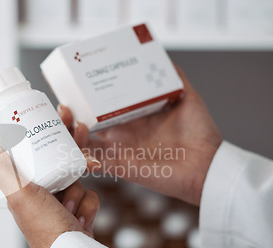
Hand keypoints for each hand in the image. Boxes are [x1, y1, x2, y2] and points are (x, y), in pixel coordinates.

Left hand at [0, 145, 99, 247]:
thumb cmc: (44, 228)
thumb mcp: (21, 196)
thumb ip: (6, 172)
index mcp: (24, 192)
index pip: (34, 162)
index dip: (46, 151)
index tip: (58, 136)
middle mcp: (41, 198)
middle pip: (60, 170)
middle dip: (69, 178)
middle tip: (67, 188)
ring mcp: (60, 207)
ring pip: (77, 182)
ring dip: (77, 197)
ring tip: (69, 213)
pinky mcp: (78, 214)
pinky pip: (90, 196)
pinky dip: (88, 208)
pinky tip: (80, 221)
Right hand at [58, 66, 221, 205]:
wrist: (208, 163)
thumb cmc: (199, 132)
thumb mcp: (185, 96)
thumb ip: (171, 77)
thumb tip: (157, 55)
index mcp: (130, 118)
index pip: (99, 107)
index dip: (84, 98)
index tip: (72, 86)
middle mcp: (120, 134)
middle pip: (84, 125)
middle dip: (69, 116)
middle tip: (64, 103)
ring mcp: (118, 151)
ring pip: (83, 144)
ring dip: (71, 134)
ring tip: (69, 120)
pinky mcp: (120, 167)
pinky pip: (93, 164)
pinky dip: (81, 158)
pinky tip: (75, 148)